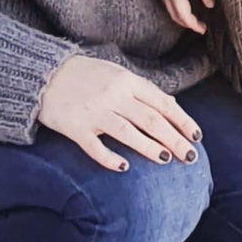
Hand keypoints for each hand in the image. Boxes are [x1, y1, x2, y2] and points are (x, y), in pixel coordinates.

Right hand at [38, 55, 201, 172]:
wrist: (44, 74)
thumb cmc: (85, 75)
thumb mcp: (116, 73)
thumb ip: (141, 90)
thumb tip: (171, 107)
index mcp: (126, 81)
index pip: (161, 102)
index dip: (182, 120)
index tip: (197, 136)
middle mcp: (113, 95)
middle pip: (150, 120)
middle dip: (174, 139)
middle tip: (191, 156)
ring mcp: (94, 112)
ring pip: (128, 132)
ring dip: (150, 147)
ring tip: (167, 159)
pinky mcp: (75, 127)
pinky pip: (94, 147)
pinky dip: (109, 158)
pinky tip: (124, 167)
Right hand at [155, 0, 215, 34]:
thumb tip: (210, 5)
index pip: (183, 15)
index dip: (193, 25)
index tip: (203, 29)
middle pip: (174, 15)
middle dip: (187, 24)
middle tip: (201, 27)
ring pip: (170, 9)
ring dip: (181, 17)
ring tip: (194, 19)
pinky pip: (168, 1)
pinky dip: (177, 8)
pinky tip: (186, 6)